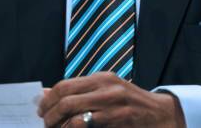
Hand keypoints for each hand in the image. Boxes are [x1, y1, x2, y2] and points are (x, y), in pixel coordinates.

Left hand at [37, 72, 185, 126]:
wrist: (160, 114)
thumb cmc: (130, 104)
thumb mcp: (106, 91)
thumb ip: (81, 92)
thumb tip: (48, 94)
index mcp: (101, 78)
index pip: (65, 85)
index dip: (48, 99)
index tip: (40, 109)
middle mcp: (106, 87)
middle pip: (66, 99)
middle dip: (50, 114)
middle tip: (45, 123)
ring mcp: (113, 104)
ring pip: (74, 115)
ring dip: (59, 125)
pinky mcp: (118, 119)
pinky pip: (88, 126)